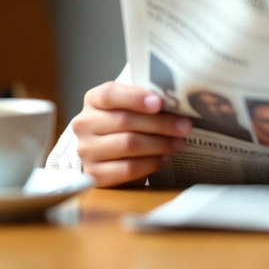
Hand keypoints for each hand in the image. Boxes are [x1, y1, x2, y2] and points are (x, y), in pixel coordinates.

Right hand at [72, 82, 192, 187]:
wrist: (112, 156)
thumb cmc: (128, 125)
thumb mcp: (132, 107)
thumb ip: (146, 101)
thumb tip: (177, 100)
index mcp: (93, 100)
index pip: (109, 94)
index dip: (135, 97)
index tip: (159, 103)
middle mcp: (84, 124)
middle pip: (124, 120)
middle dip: (160, 123)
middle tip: (184, 126)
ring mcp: (86, 150)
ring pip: (128, 144)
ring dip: (159, 144)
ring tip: (178, 143)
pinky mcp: (94, 174)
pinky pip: (126, 169)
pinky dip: (149, 163)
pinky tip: (163, 158)